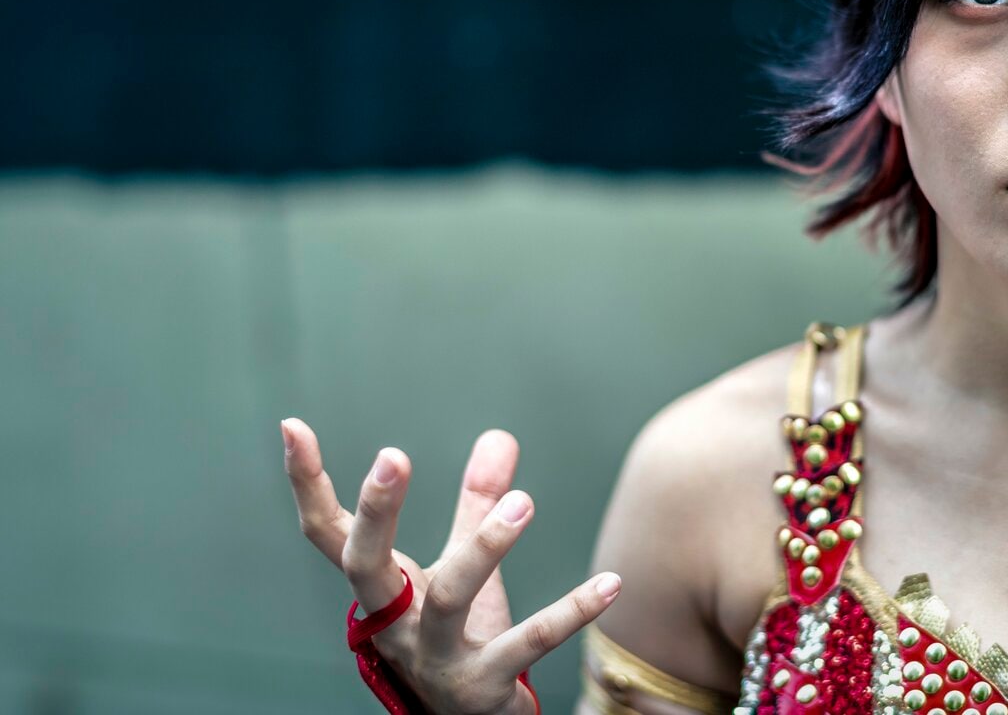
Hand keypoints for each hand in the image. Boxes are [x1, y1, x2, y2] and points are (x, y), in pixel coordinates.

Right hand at [282, 418, 621, 714]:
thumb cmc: (458, 637)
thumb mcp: (462, 567)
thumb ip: (477, 503)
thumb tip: (499, 436)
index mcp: (381, 591)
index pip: (328, 534)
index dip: (307, 483)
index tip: (291, 425)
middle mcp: (395, 625)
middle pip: (366, 568)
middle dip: (375, 514)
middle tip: (393, 455)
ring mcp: (435, 659)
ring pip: (447, 601)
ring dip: (484, 548)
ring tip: (524, 502)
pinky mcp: (484, 687)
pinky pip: (528, 644)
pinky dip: (571, 612)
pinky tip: (611, 583)